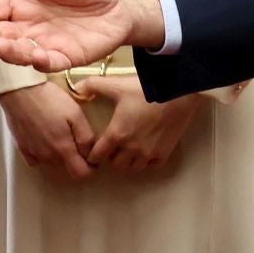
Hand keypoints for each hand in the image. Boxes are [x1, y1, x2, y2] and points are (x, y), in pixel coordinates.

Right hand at [0, 0, 164, 73]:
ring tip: (2, 45)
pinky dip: (41, 62)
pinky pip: (49, 64)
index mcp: (24, 1)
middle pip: (0, 34)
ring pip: (20, 52)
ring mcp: (45, 43)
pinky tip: (36, 57)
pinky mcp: (65, 57)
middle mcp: (28, 24)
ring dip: (10, 51)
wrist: (120, 5)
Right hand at [0, 82, 94, 180]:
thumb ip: (85, 137)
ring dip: (58, 154)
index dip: (90, 168)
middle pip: (66, 168)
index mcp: (63, 149)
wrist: (20, 91)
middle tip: (74, 136)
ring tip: (58, 132)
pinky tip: (43, 137)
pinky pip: (36, 159)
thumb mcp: (75, 113)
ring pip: (52, 163)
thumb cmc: (50, 99)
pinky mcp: (22, 148)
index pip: (81, 174)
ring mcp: (33, 153)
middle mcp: (48, 157)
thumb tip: (90, 153)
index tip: (91, 156)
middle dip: (74, 157)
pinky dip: (42, 153)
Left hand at [80, 75, 202, 173]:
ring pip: (132, 167)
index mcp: (116, 135)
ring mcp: (148, 154)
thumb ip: (93, 85)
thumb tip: (76, 87)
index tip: (95, 148)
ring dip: (128, 161)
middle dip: (111, 157)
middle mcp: (130, 149)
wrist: (177, 93)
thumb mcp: (117, 85)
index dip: (94, 153)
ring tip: (129, 149)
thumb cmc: (145, 90)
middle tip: (113, 146)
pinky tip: (146, 150)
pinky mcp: (163, 154)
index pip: (98, 155)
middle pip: (115, 164)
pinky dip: (146, 162)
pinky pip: (151, 166)